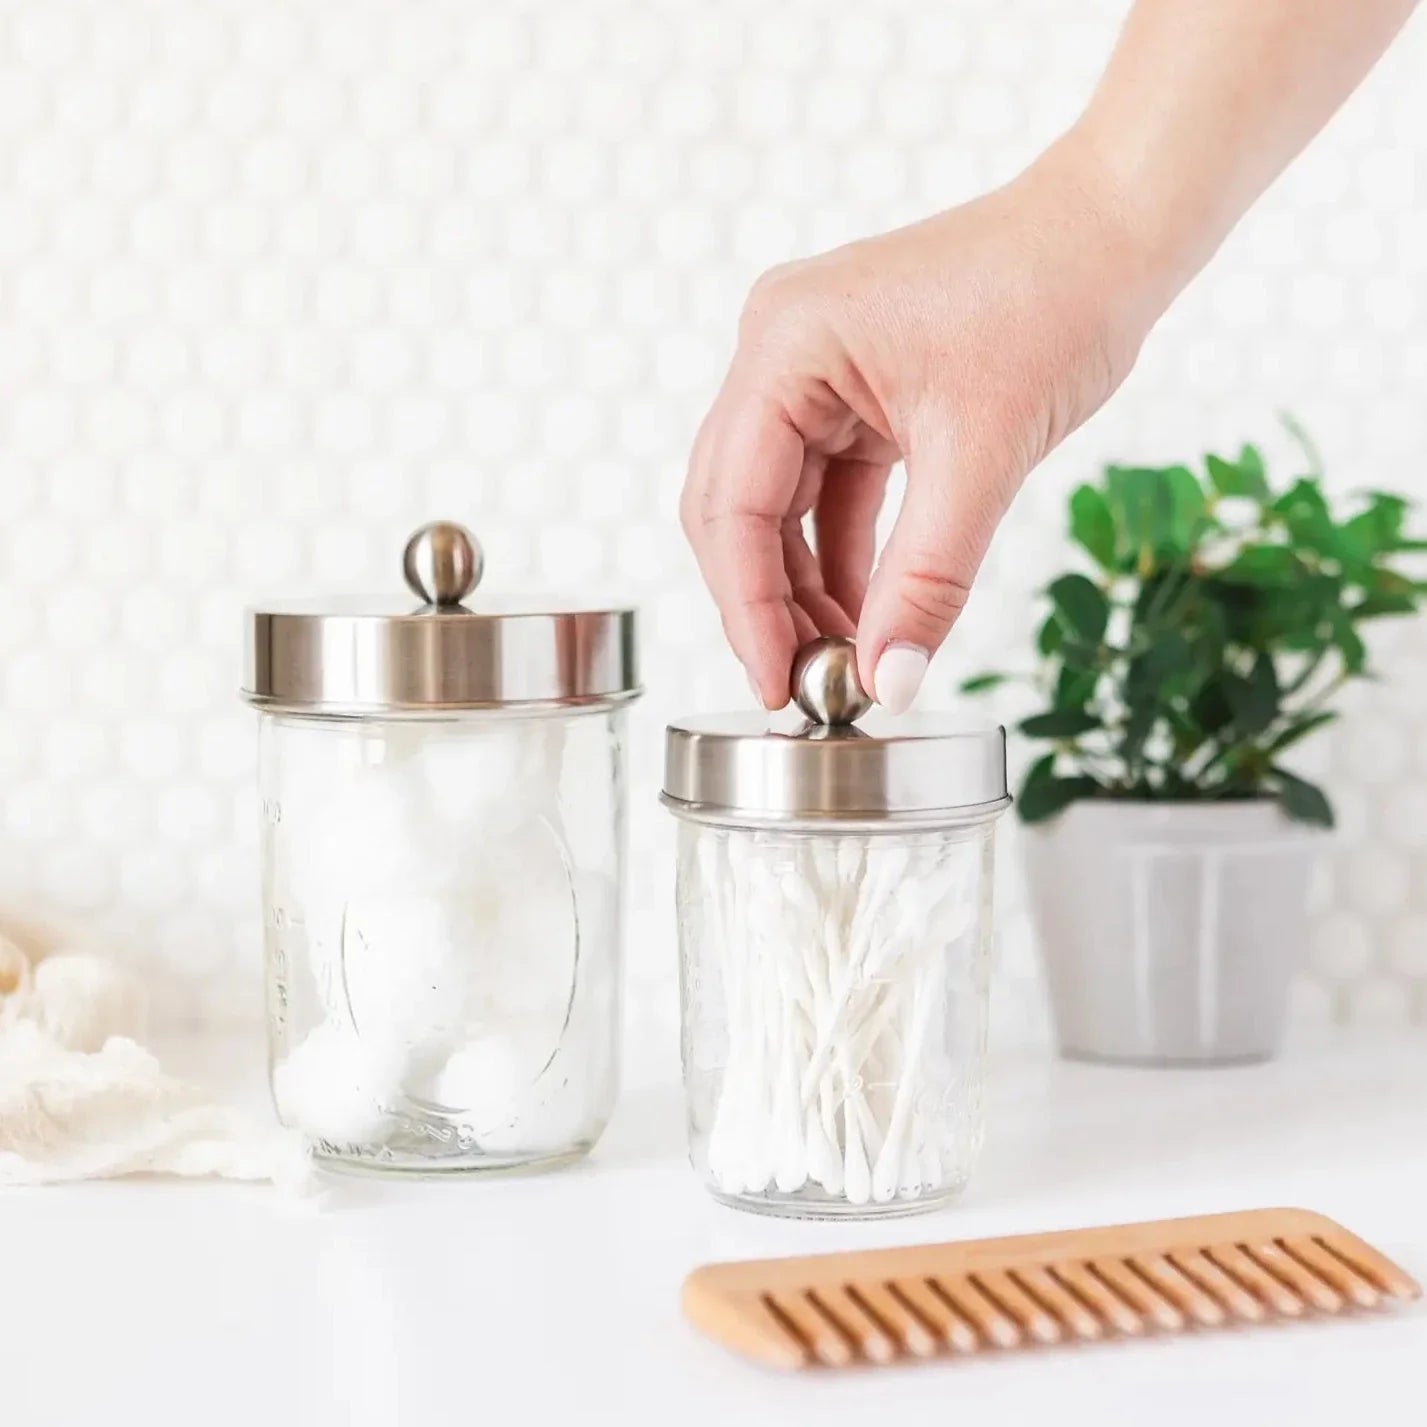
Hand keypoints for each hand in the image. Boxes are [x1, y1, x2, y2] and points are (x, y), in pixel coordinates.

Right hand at [681, 142, 1161, 711]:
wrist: (1114, 234)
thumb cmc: (1053, 301)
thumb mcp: (983, 457)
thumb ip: (927, 580)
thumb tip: (891, 685)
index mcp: (785, 347)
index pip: (733, 505)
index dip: (747, 608)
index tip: (778, 686)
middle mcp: (778, 353)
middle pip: (737, 509)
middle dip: (768, 604)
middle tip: (805, 687)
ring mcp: (811, 371)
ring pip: (778, 509)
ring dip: (805, 587)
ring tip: (843, 663)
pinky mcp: (850, 391)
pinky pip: (826, 493)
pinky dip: (841, 555)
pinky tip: (865, 614)